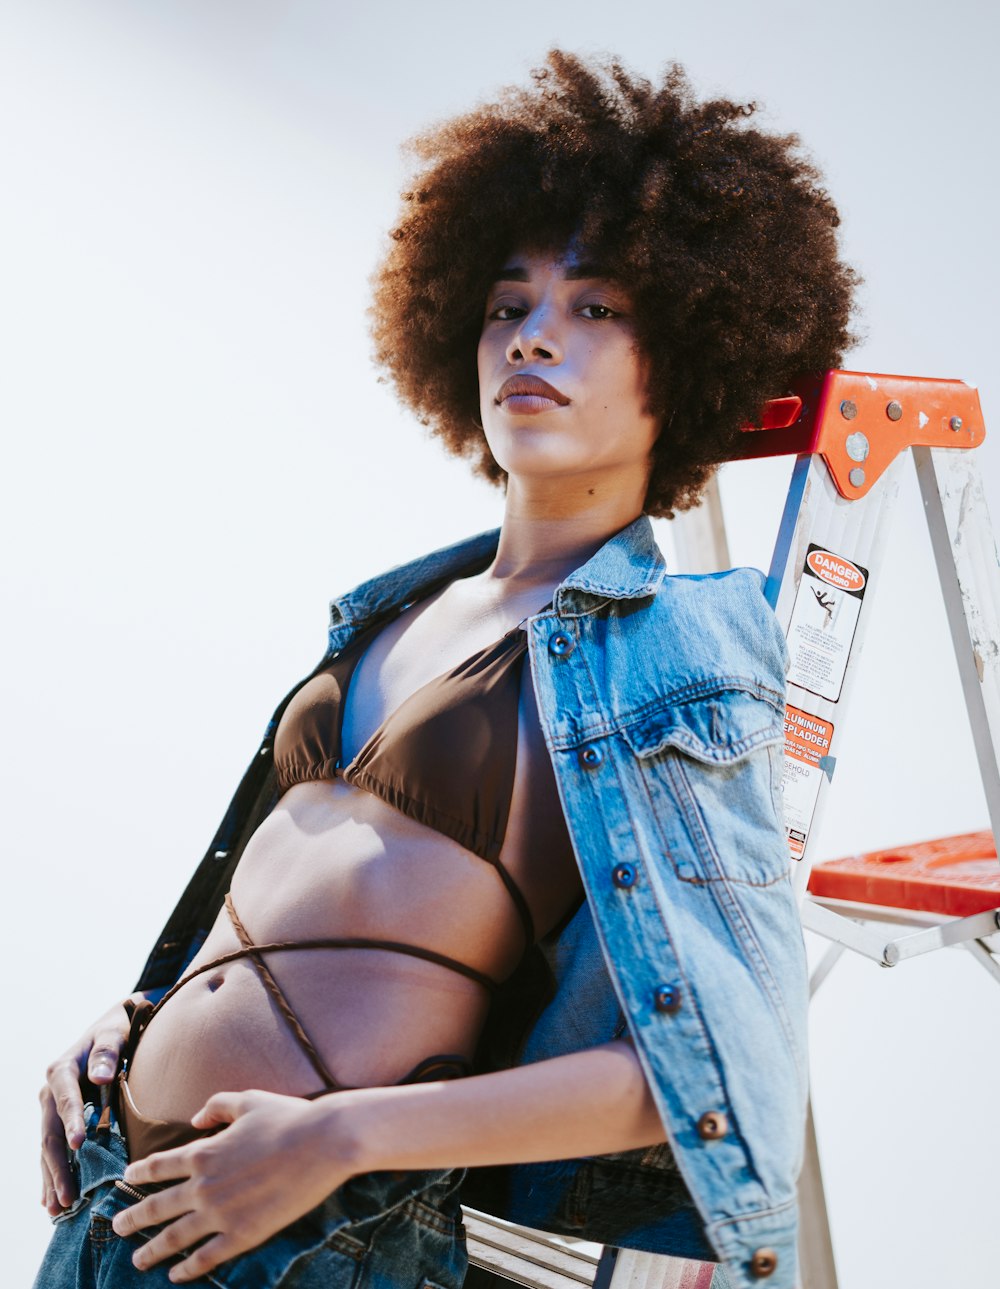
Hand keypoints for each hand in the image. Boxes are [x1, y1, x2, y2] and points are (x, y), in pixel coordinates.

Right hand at [40, 1000, 132, 1214]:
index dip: (72, 1121)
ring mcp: (51, 1108)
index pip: (65, 1100)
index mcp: (61, 1069)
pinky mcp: (59, 1120)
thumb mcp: (115, 1032)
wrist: (113, 1026)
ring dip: (52, 1178)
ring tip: (57, 1208)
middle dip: (58, 1166)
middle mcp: (50, 1091)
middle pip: (50, 1133)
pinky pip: (53, 1150)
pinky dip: (52, 1174)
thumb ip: (107, 1051)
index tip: (81, 1143)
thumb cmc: (118, 1029)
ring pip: (48, 1148)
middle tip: (67, 1196)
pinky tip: (51, 1199)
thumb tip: (99, 1076)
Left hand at [111, 1089, 355, 1282]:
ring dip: (152, 1250)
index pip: (159, 1166)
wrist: (323, 1143)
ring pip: (175, 1237)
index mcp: (204, 1151)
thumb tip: (195, 1117)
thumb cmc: (288, 1117)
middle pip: (157, 1207)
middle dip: (132, 1218)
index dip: (139, 1174)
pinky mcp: (243, 1234)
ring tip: (137, 1260)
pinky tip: (176, 1275)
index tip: (125, 1180)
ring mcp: (221, 1213)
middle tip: (115, 1227)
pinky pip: (206, 1257)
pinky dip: (187, 1268)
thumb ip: (216, 1105)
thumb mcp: (248, 1100)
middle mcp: (204, 1185)